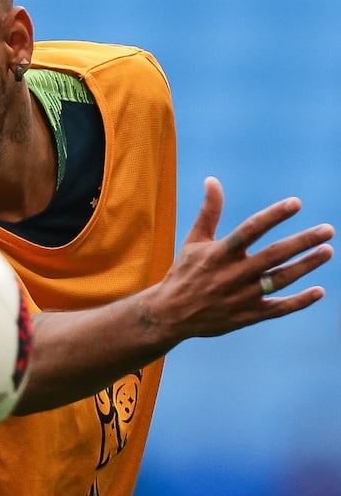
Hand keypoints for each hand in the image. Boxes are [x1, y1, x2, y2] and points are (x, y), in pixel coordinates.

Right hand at [153, 176, 334, 341]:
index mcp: (218, 253)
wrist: (170, 314)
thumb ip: (209, 211)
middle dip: (302, 242)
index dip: (273, 215)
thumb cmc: (184, 272)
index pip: (250, 229)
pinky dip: (299, 301)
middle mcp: (231, 274)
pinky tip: (319, 291)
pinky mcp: (247, 315)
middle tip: (327, 230)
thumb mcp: (193, 241)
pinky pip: (278, 308)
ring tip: (327, 251)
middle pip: (273, 255)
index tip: (296, 203)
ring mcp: (241, 296)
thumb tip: (212, 180)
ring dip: (306, 265)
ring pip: (280, 279)